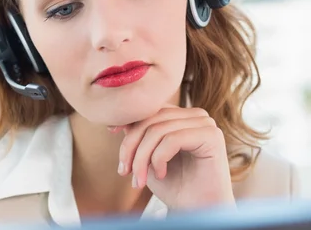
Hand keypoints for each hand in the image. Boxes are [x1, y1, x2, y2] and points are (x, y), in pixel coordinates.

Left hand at [109, 105, 235, 210]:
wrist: (197, 212)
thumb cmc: (173, 186)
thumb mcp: (148, 156)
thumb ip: (138, 135)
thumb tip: (120, 119)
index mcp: (182, 115)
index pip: (149, 110)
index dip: (128, 120)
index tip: (110, 131)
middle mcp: (196, 115)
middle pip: (151, 119)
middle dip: (131, 146)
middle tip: (124, 171)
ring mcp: (205, 124)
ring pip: (159, 130)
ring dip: (142, 157)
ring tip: (139, 179)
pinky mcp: (211, 136)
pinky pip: (172, 139)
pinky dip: (159, 158)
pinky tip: (160, 174)